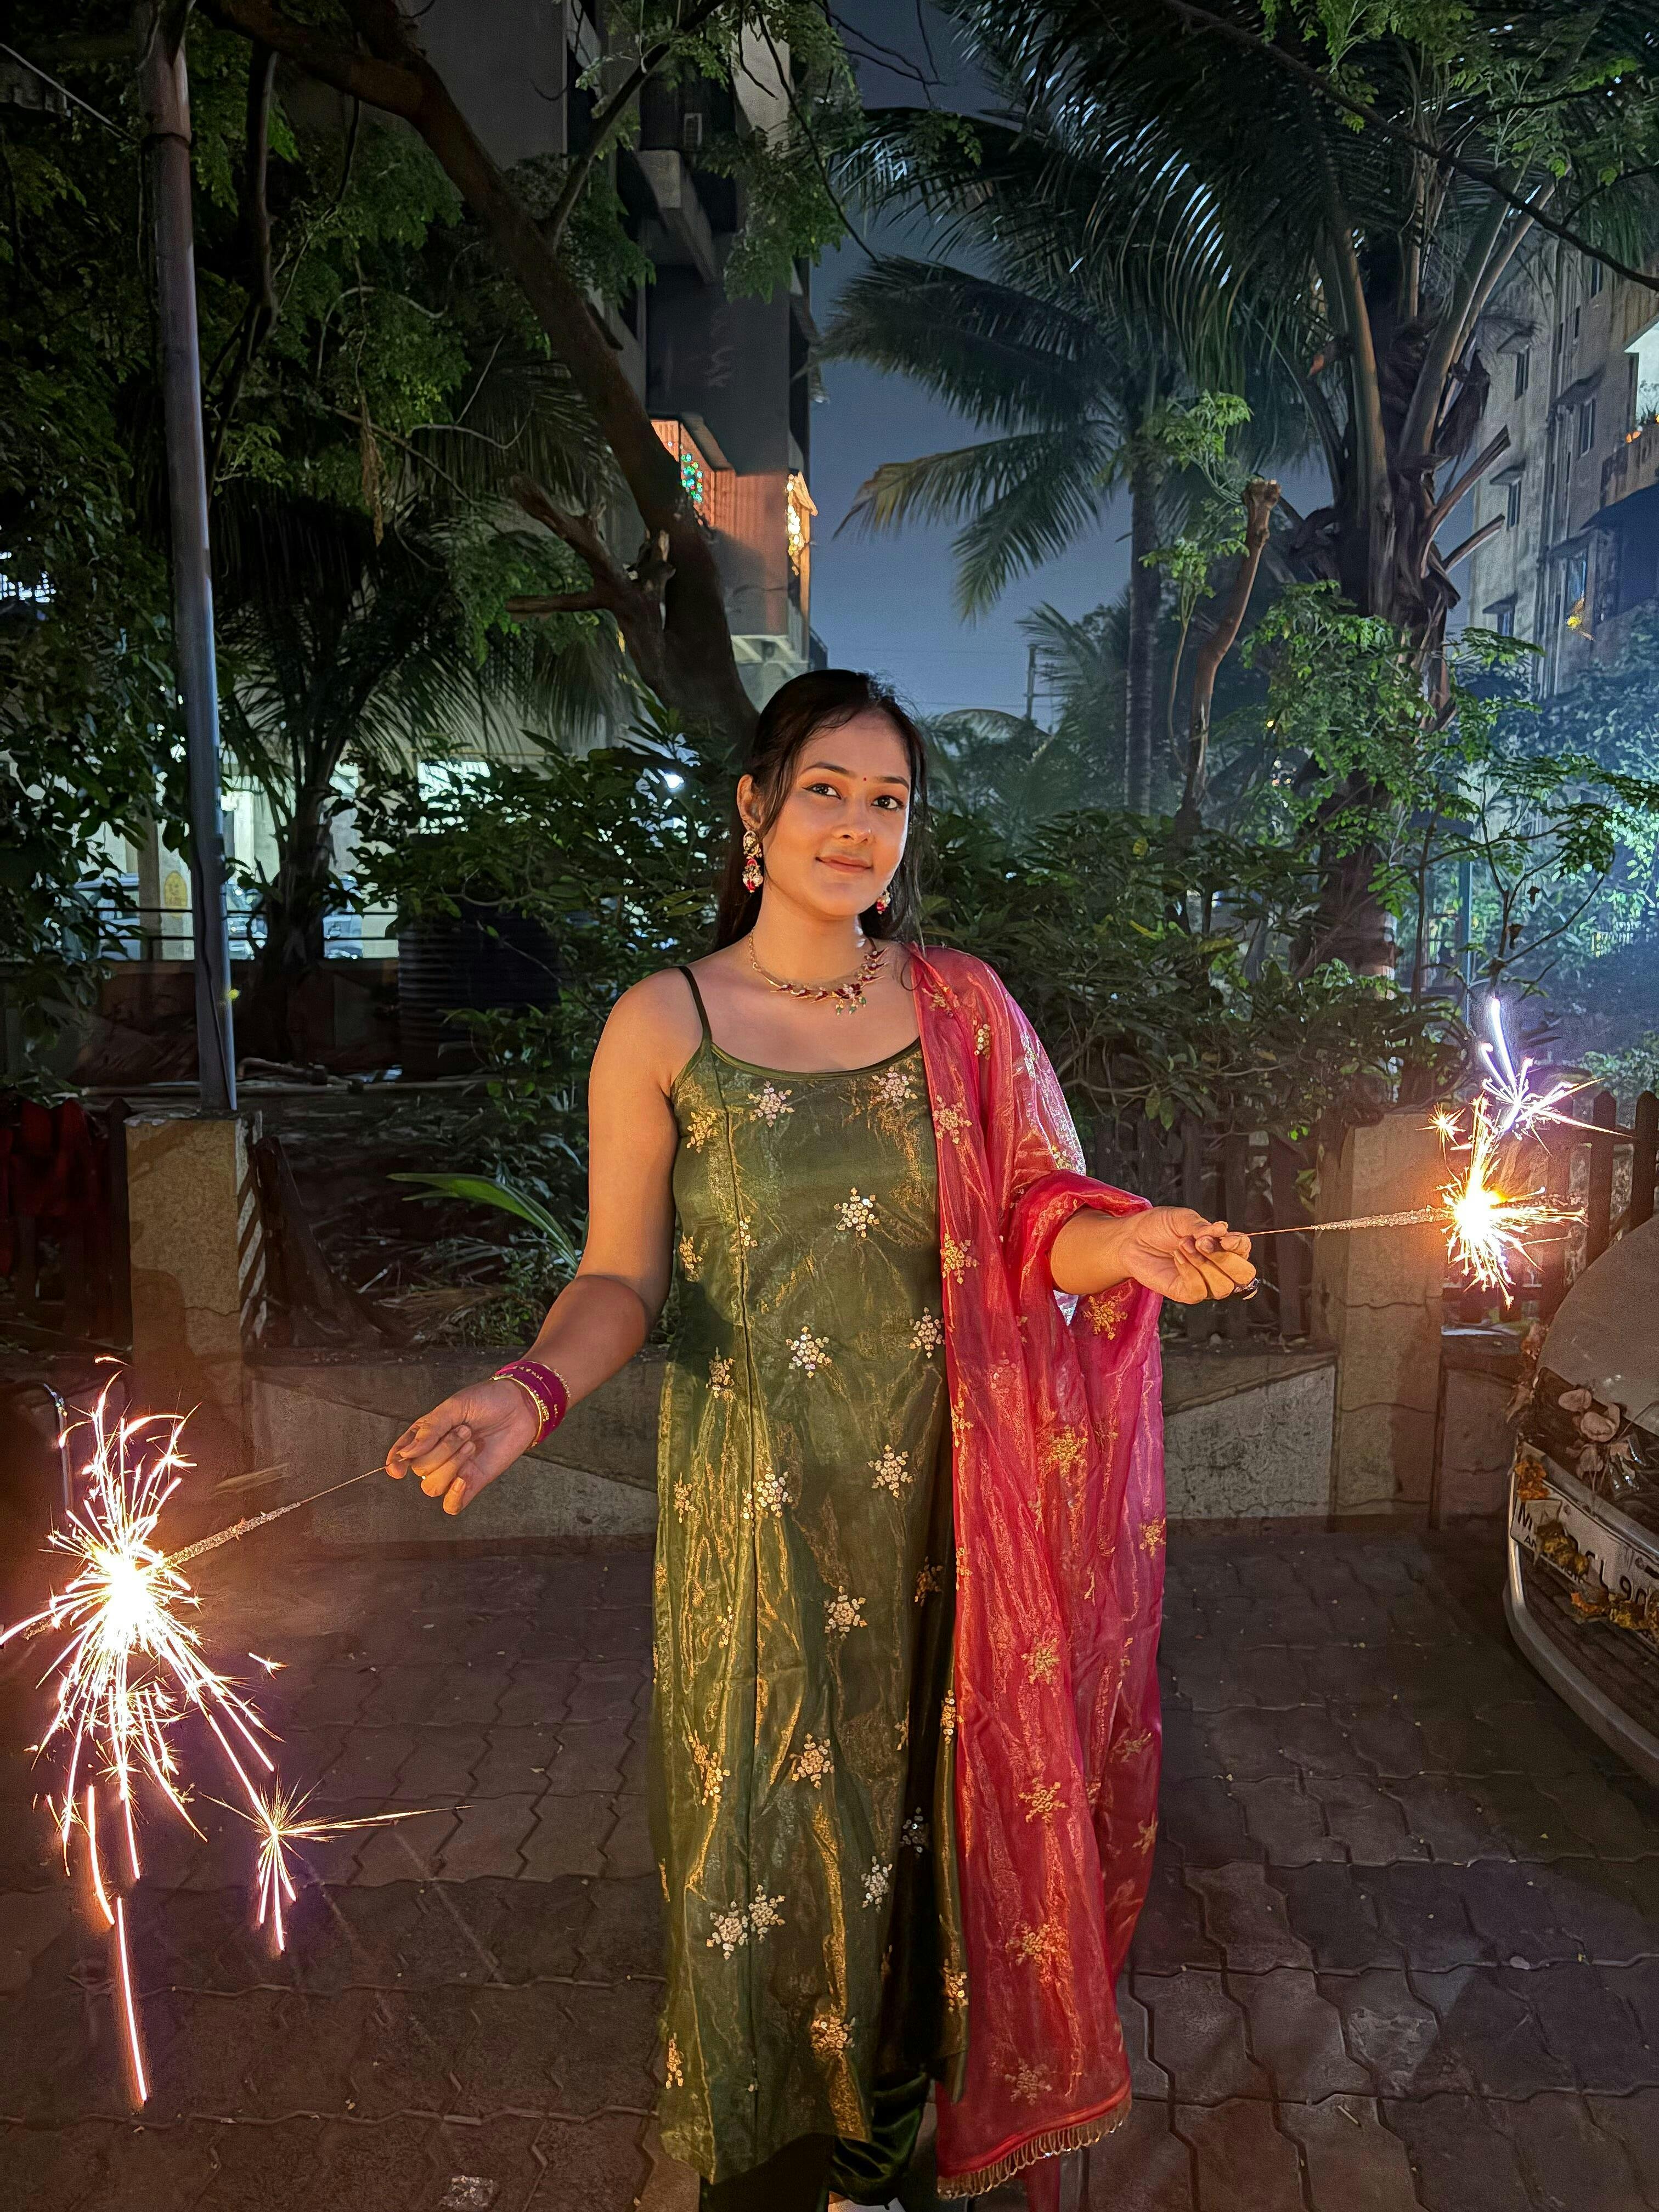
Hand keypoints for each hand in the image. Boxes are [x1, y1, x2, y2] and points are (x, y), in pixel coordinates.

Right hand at [385, 1378, 540, 1515]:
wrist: (520, 1406)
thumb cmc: (487, 1400)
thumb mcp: (455, 1406)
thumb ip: (429, 1430)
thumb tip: (407, 1453)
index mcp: (426, 1435)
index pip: (401, 1455)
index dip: (396, 1462)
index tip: (398, 1467)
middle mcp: (436, 1455)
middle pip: (420, 1469)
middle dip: (442, 1450)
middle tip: (465, 1431)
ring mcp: (453, 1471)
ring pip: (432, 1487)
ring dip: (450, 1466)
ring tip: (471, 1445)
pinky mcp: (472, 1483)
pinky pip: (452, 1505)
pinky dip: (454, 1496)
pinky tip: (465, 1477)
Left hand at [1114, 1207, 1255, 1305]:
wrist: (1131, 1238)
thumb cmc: (1158, 1226)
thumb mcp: (1181, 1218)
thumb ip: (1202, 1226)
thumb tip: (1223, 1229)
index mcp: (1223, 1246)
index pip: (1244, 1250)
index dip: (1240, 1246)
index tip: (1225, 1237)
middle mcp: (1218, 1267)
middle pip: (1243, 1275)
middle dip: (1226, 1260)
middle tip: (1201, 1242)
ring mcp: (1204, 1282)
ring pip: (1223, 1286)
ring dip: (1203, 1264)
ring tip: (1182, 1246)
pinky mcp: (1186, 1293)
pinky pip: (1200, 1291)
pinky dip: (1190, 1273)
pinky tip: (1177, 1257)